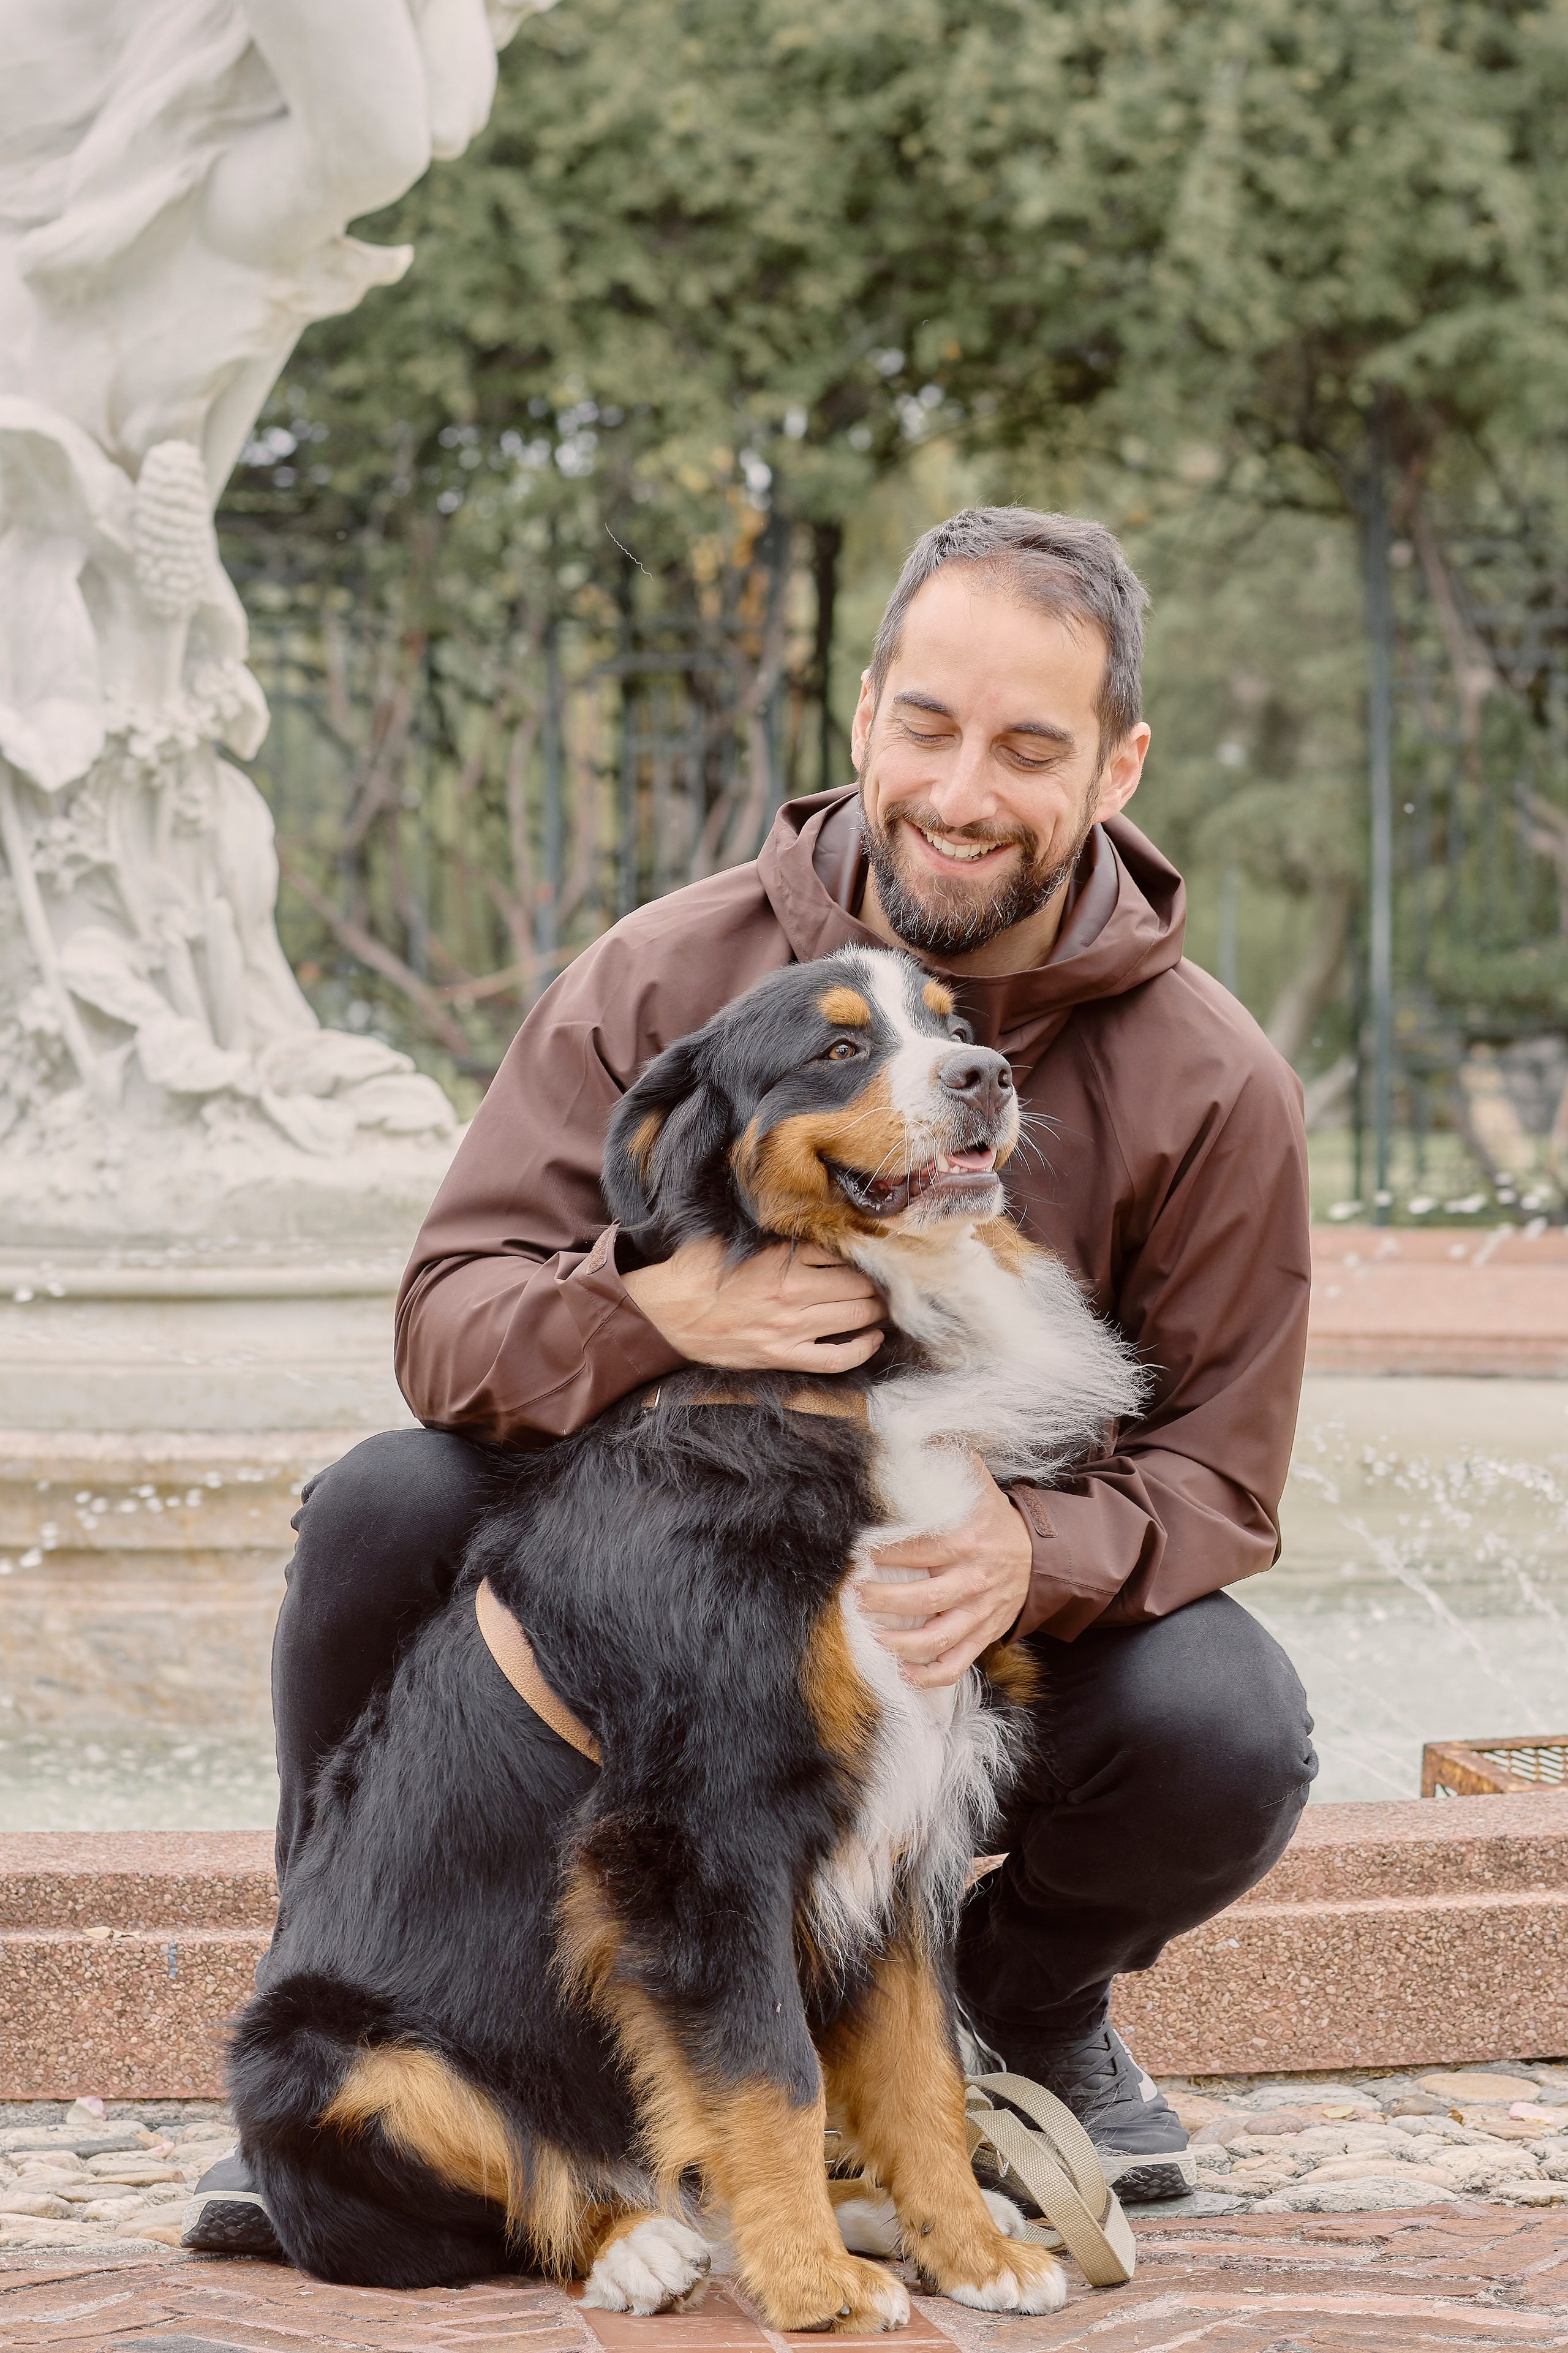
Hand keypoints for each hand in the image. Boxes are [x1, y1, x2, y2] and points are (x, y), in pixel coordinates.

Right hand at [621, 1236, 885, 1372]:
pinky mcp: (783, 1356)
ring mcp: (790, 1328)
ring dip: (877, 1309)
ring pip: (855, 1316)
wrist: (665, 1316)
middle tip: (886, 1277)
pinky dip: (862, 1349)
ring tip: (884, 1302)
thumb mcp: (731, 1235)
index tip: (874, 1249)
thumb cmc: (695, 1271)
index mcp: (781, 1257)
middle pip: (859, 1284)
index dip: (864, 1250)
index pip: (842, 1251)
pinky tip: (874, 1338)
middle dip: (878, 1280)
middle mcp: (792, 1292)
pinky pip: (836, 1358)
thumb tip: (798, 1205)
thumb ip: (767, 1225)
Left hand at [858, 1460, 1032, 1686]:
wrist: (1041, 1554)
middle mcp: (974, 1579)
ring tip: (870, 1635)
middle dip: (882, 1600)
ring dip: (899, 1643)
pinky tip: (902, 1672)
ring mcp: (980, 1612)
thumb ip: (949, 1460)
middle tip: (854, 1596)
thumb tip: (918, 1431)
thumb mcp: (976, 1483)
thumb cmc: (994, 1518)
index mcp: (967, 1541)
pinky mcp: (985, 1635)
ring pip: (937, 1638)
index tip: (855, 1553)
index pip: (918, 1549)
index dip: (883, 1552)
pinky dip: (929, 1675)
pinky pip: (957, 1663)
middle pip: (922, 1599)